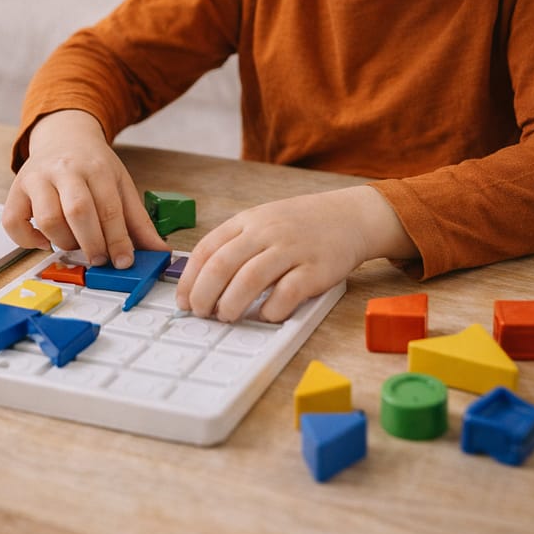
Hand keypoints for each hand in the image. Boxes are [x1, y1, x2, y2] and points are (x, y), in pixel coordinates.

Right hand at [2, 110, 166, 266]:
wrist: (65, 137)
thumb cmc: (94, 167)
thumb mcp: (121, 185)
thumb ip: (138, 221)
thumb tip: (159, 253)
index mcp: (97, 167)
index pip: (109, 208)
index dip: (118, 239)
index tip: (124, 261)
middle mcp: (65, 169)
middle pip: (77, 210)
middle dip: (92, 242)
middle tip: (100, 260)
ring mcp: (37, 178)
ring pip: (47, 218)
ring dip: (63, 242)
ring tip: (75, 245)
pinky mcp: (16, 190)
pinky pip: (13, 222)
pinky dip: (28, 240)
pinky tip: (46, 241)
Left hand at [176, 185, 415, 322]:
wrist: (350, 216)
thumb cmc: (301, 225)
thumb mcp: (263, 222)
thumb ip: (237, 244)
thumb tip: (203, 282)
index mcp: (248, 220)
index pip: (208, 248)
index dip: (190, 278)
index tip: (184, 300)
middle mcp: (267, 231)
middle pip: (223, 264)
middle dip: (204, 294)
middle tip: (201, 313)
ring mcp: (292, 249)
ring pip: (250, 279)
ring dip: (232, 304)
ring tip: (226, 317)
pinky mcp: (316, 270)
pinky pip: (286, 294)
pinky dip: (270, 310)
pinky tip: (266, 316)